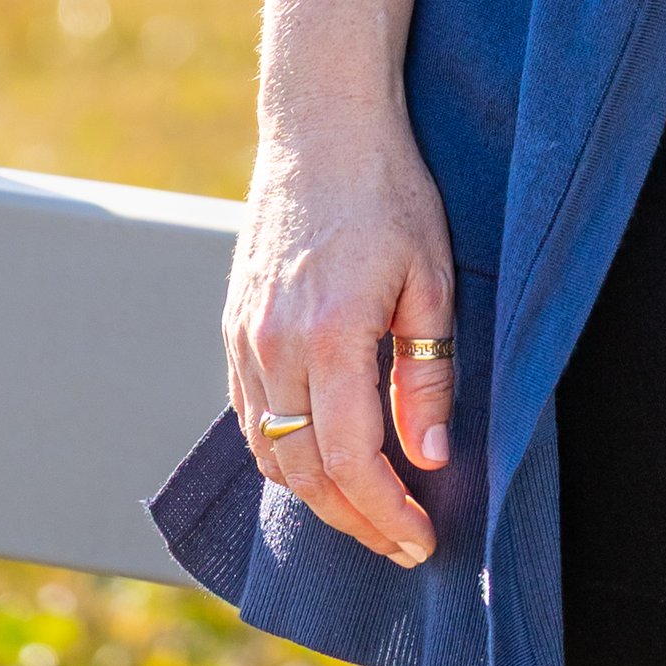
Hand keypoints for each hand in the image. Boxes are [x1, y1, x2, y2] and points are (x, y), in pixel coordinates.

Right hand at [226, 100, 457, 566]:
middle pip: (304, 472)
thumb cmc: (389, 190)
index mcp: (332, 334)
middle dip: (353, 520)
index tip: (420, 538)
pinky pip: (250, 418)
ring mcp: (247, 338)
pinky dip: (282, 454)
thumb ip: (426, 372)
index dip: (385, 513)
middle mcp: (276, 346)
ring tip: (366, 509)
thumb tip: (428, 456)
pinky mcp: (235, 327)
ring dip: (315, 495)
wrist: (322, 126)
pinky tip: (319, 459)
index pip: (351, 461)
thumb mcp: (430, 276)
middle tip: (398, 540)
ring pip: (270, 453)